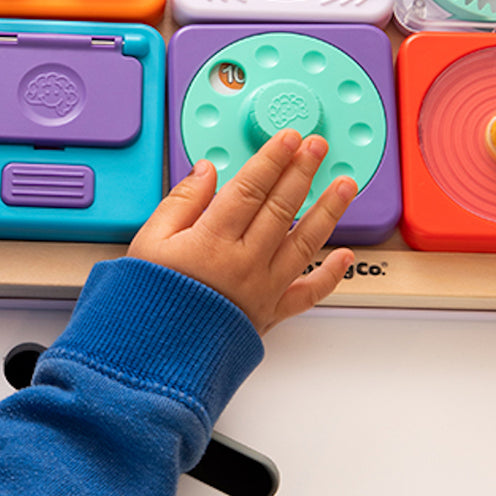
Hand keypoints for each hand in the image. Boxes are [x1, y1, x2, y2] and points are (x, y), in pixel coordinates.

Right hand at [128, 130, 357, 334]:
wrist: (156, 356)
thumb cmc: (150, 298)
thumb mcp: (149, 240)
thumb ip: (181, 201)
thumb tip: (206, 171)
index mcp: (212, 240)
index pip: (250, 188)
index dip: (272, 159)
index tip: (288, 138)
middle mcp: (245, 261)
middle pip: (281, 207)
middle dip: (302, 171)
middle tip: (317, 146)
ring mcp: (263, 287)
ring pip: (304, 242)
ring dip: (328, 211)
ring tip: (345, 185)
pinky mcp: (270, 313)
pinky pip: (308, 293)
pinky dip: (330, 275)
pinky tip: (345, 256)